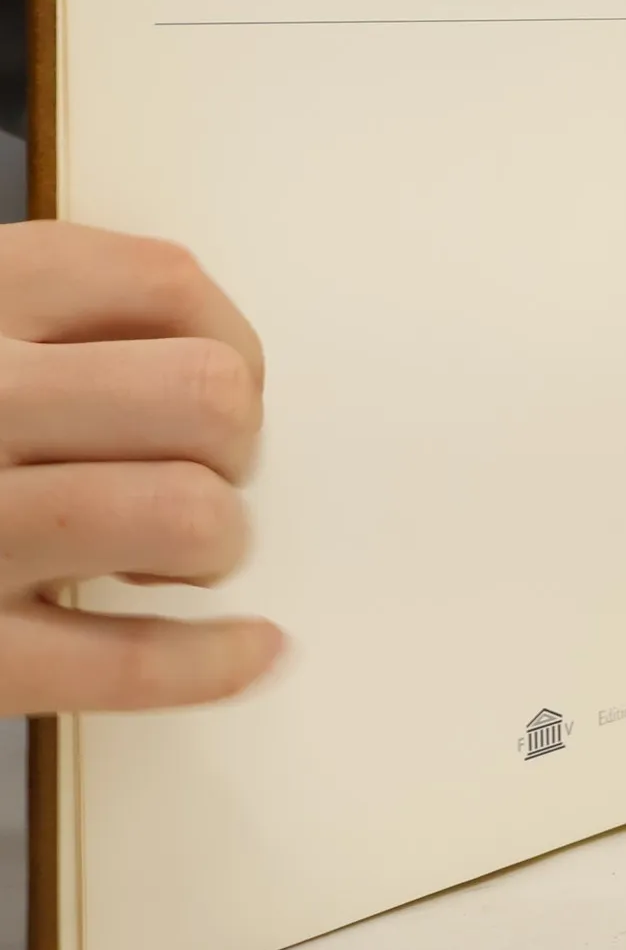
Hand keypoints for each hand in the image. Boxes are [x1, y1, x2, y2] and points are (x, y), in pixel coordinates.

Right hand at [0, 223, 279, 714]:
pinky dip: (213, 663)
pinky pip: (126, 664)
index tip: (212, 381)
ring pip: (187, 517)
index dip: (226, 340)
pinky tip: (252, 650)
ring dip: (214, 544)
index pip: (170, 285)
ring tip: (165, 557)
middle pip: (207, 396)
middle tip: (191, 471)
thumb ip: (48, 319)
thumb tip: (217, 373)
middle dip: (232, 441)